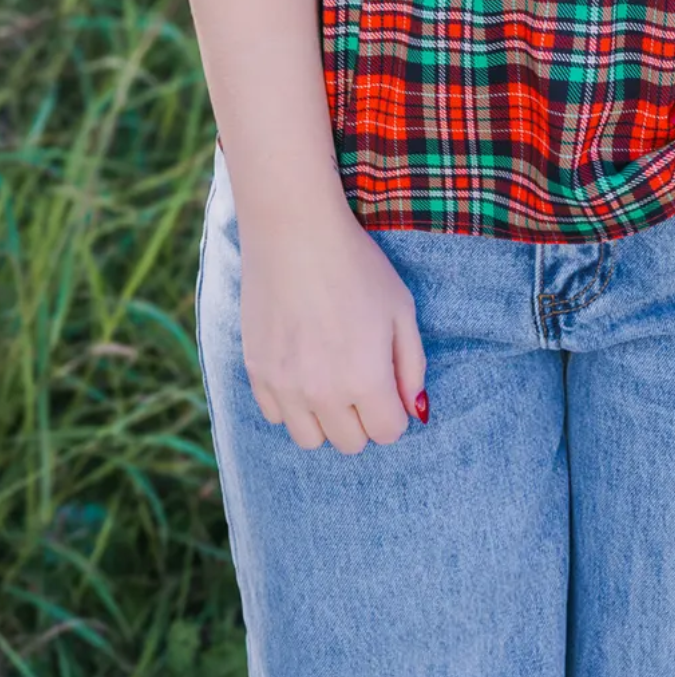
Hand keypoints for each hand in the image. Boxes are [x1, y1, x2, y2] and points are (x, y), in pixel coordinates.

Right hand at [239, 197, 427, 453]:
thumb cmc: (357, 266)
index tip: (389, 384)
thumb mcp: (401, 309)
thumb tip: (415, 410)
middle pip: (351, 443)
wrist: (295, 232)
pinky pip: (276, 415)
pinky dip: (292, 403)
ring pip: (310, 439)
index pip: (388, 433)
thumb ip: (412, 366)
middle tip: (361, 378)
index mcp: (365, 379)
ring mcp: (284, 386)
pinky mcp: (256, 373)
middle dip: (364, 418)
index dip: (395, 411)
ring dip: (326, 419)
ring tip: (330, 378)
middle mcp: (323, 394)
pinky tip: (301, 368)